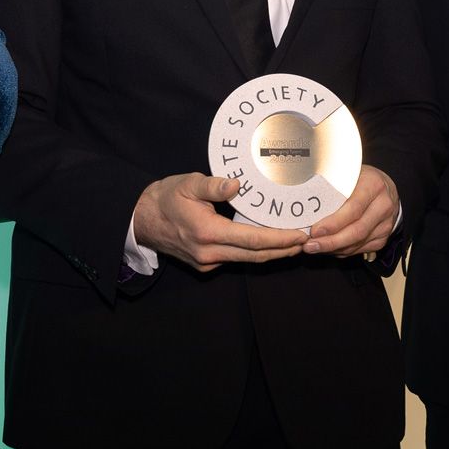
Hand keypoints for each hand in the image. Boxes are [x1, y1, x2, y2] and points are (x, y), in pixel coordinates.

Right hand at [133, 173, 306, 271]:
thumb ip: (212, 185)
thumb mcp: (187, 183)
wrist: (142, 219)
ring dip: (271, 254)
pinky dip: (253, 253)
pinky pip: (235, 260)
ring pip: (247, 261)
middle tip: (307, 240)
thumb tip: (236, 184)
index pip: (253, 241)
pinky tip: (266, 243)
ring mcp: (207, 262)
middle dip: (284, 250)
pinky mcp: (205, 264)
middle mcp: (209, 253)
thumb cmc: (165, 198)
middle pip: (256, 256)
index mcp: (208, 233)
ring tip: (294, 243)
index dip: (280, 240)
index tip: (300, 234)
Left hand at [302, 166, 398, 257]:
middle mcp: (383, 205)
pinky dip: (342, 251)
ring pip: (358, 243)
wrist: (386, 188)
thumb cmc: (361, 179)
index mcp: (373, 185)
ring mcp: (386, 223)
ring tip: (314, 248)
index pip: (353, 209)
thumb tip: (304, 202)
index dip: (333, 223)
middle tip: (310, 245)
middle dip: (331, 241)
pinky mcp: (383, 237)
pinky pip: (360, 249)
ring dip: (334, 248)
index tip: (314, 231)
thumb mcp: (348, 175)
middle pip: (356, 230)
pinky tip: (329, 249)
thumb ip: (332, 186)